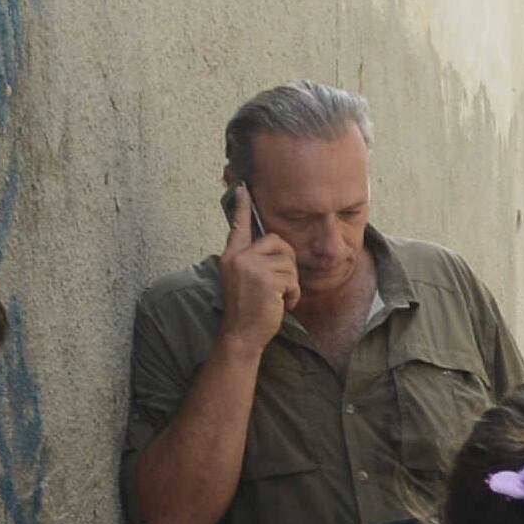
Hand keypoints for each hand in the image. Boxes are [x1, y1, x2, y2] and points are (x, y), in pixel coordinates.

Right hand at [217, 185, 297, 349]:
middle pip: (277, 241)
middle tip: (280, 284)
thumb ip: (252, 261)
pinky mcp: (267, 279)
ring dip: (291, 283)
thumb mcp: (242, 280)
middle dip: (287, 262)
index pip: (238, 226)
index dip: (242, 207)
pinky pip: (293, 279)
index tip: (244, 187)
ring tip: (277, 298)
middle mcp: (238, 258)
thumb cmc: (247, 310)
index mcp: (231, 257)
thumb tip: (275, 246)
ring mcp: (252, 267)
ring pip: (289, 262)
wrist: (241, 335)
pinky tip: (281, 305)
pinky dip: (293, 294)